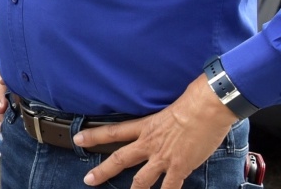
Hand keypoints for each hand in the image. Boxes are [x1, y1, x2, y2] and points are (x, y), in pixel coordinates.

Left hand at [72, 74, 236, 187]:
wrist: (205, 110)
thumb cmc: (190, 103)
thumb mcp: (166, 108)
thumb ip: (160, 119)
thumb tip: (165, 121)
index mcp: (144, 127)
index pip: (112, 132)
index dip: (93, 136)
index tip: (78, 140)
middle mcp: (149, 144)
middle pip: (120, 159)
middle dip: (103, 170)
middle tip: (88, 179)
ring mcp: (163, 158)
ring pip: (142, 179)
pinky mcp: (180, 168)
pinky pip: (170, 188)